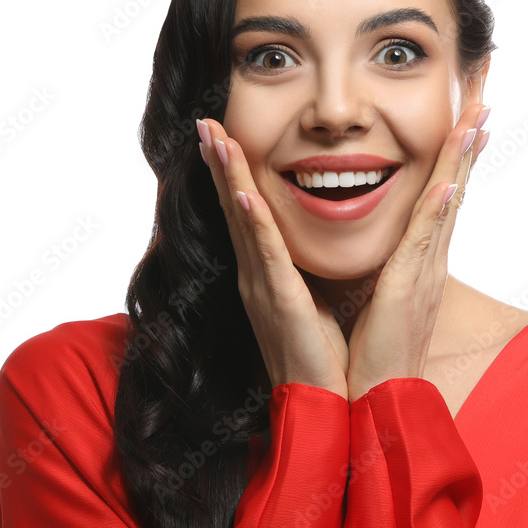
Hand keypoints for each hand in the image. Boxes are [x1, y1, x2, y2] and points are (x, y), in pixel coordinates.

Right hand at [196, 118, 349, 400]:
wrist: (324, 406)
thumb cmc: (324, 356)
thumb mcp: (314, 302)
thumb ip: (304, 273)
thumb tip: (309, 250)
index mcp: (269, 275)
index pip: (248, 214)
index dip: (234, 174)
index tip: (222, 136)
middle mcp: (258, 277)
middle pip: (236, 208)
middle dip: (220, 164)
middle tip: (204, 121)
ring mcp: (264, 288)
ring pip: (243, 222)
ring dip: (229, 178)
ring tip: (214, 138)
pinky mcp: (280, 303)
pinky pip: (266, 256)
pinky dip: (254, 223)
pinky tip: (245, 194)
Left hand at [345, 103, 489, 402]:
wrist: (378, 396)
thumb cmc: (376, 348)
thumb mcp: (382, 293)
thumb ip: (388, 262)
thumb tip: (385, 240)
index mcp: (421, 259)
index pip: (442, 194)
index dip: (456, 155)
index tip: (467, 115)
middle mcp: (430, 259)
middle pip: (455, 188)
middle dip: (469, 141)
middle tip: (486, 94)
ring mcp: (424, 272)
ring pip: (447, 205)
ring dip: (460, 160)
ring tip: (476, 118)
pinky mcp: (408, 289)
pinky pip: (424, 242)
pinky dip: (438, 211)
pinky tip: (449, 182)